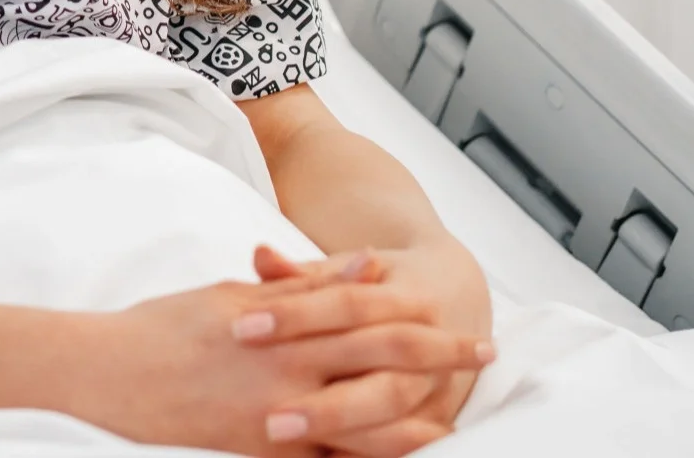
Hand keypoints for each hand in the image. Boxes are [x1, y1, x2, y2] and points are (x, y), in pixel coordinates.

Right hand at [86, 251, 493, 457]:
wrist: (107, 376)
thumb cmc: (164, 329)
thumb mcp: (233, 294)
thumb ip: (303, 287)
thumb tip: (366, 268)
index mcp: (283, 323)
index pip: (367, 312)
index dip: (418, 314)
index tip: (456, 318)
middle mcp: (291, 370)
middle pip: (384, 360)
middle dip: (440, 358)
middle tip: (481, 354)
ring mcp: (280, 417)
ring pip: (370, 424)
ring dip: (420, 421)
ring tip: (457, 421)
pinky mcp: (265, 454)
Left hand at [247, 243, 494, 455]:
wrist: (452, 300)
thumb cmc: (376, 287)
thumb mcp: (343, 272)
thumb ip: (301, 274)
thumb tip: (261, 255)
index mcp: (410, 299)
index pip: (350, 306)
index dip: (296, 315)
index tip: (242, 328)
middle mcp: (432, 346)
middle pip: (382, 380)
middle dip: (328, 405)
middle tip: (271, 420)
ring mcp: (436, 389)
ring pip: (394, 417)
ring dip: (343, 431)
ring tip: (283, 438)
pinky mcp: (435, 420)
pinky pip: (401, 445)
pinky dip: (362, 452)